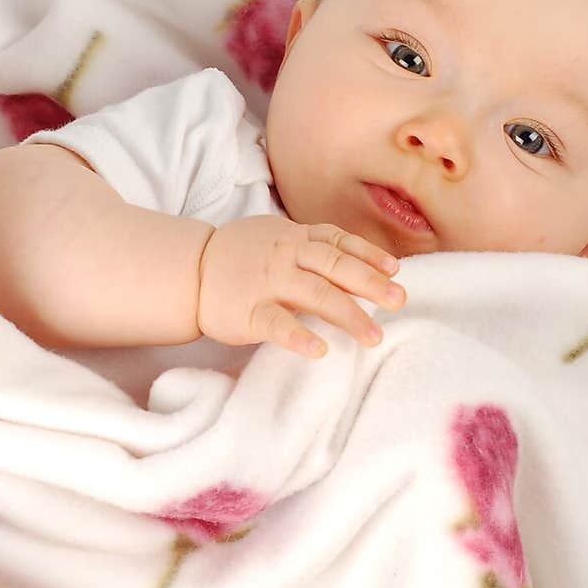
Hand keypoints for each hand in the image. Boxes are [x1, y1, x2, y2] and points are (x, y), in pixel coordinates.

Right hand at [195, 214, 405, 358]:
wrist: (189, 269)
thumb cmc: (239, 256)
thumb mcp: (276, 237)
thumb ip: (312, 246)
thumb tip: (359, 263)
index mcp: (295, 237)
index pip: (339, 242)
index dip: (369, 255)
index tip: (395, 271)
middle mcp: (286, 255)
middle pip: (336, 267)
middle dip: (370, 284)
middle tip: (398, 301)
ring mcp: (267, 283)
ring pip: (315, 295)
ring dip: (348, 315)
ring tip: (373, 336)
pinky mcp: (249, 312)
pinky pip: (278, 324)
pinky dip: (300, 337)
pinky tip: (321, 350)